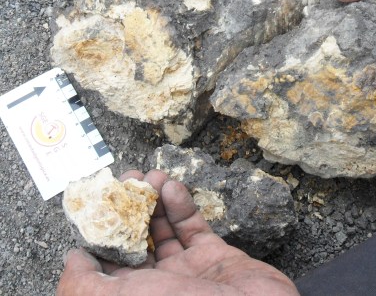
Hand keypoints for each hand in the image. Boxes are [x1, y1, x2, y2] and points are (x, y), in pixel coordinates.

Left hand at [57, 170, 297, 295]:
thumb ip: (84, 283)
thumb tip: (73, 260)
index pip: (106, 261)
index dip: (101, 230)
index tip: (97, 201)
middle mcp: (156, 285)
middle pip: (134, 240)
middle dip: (128, 209)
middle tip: (127, 180)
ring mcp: (186, 271)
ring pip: (163, 230)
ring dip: (154, 201)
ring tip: (150, 177)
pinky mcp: (215, 257)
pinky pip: (194, 228)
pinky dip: (182, 206)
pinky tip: (172, 188)